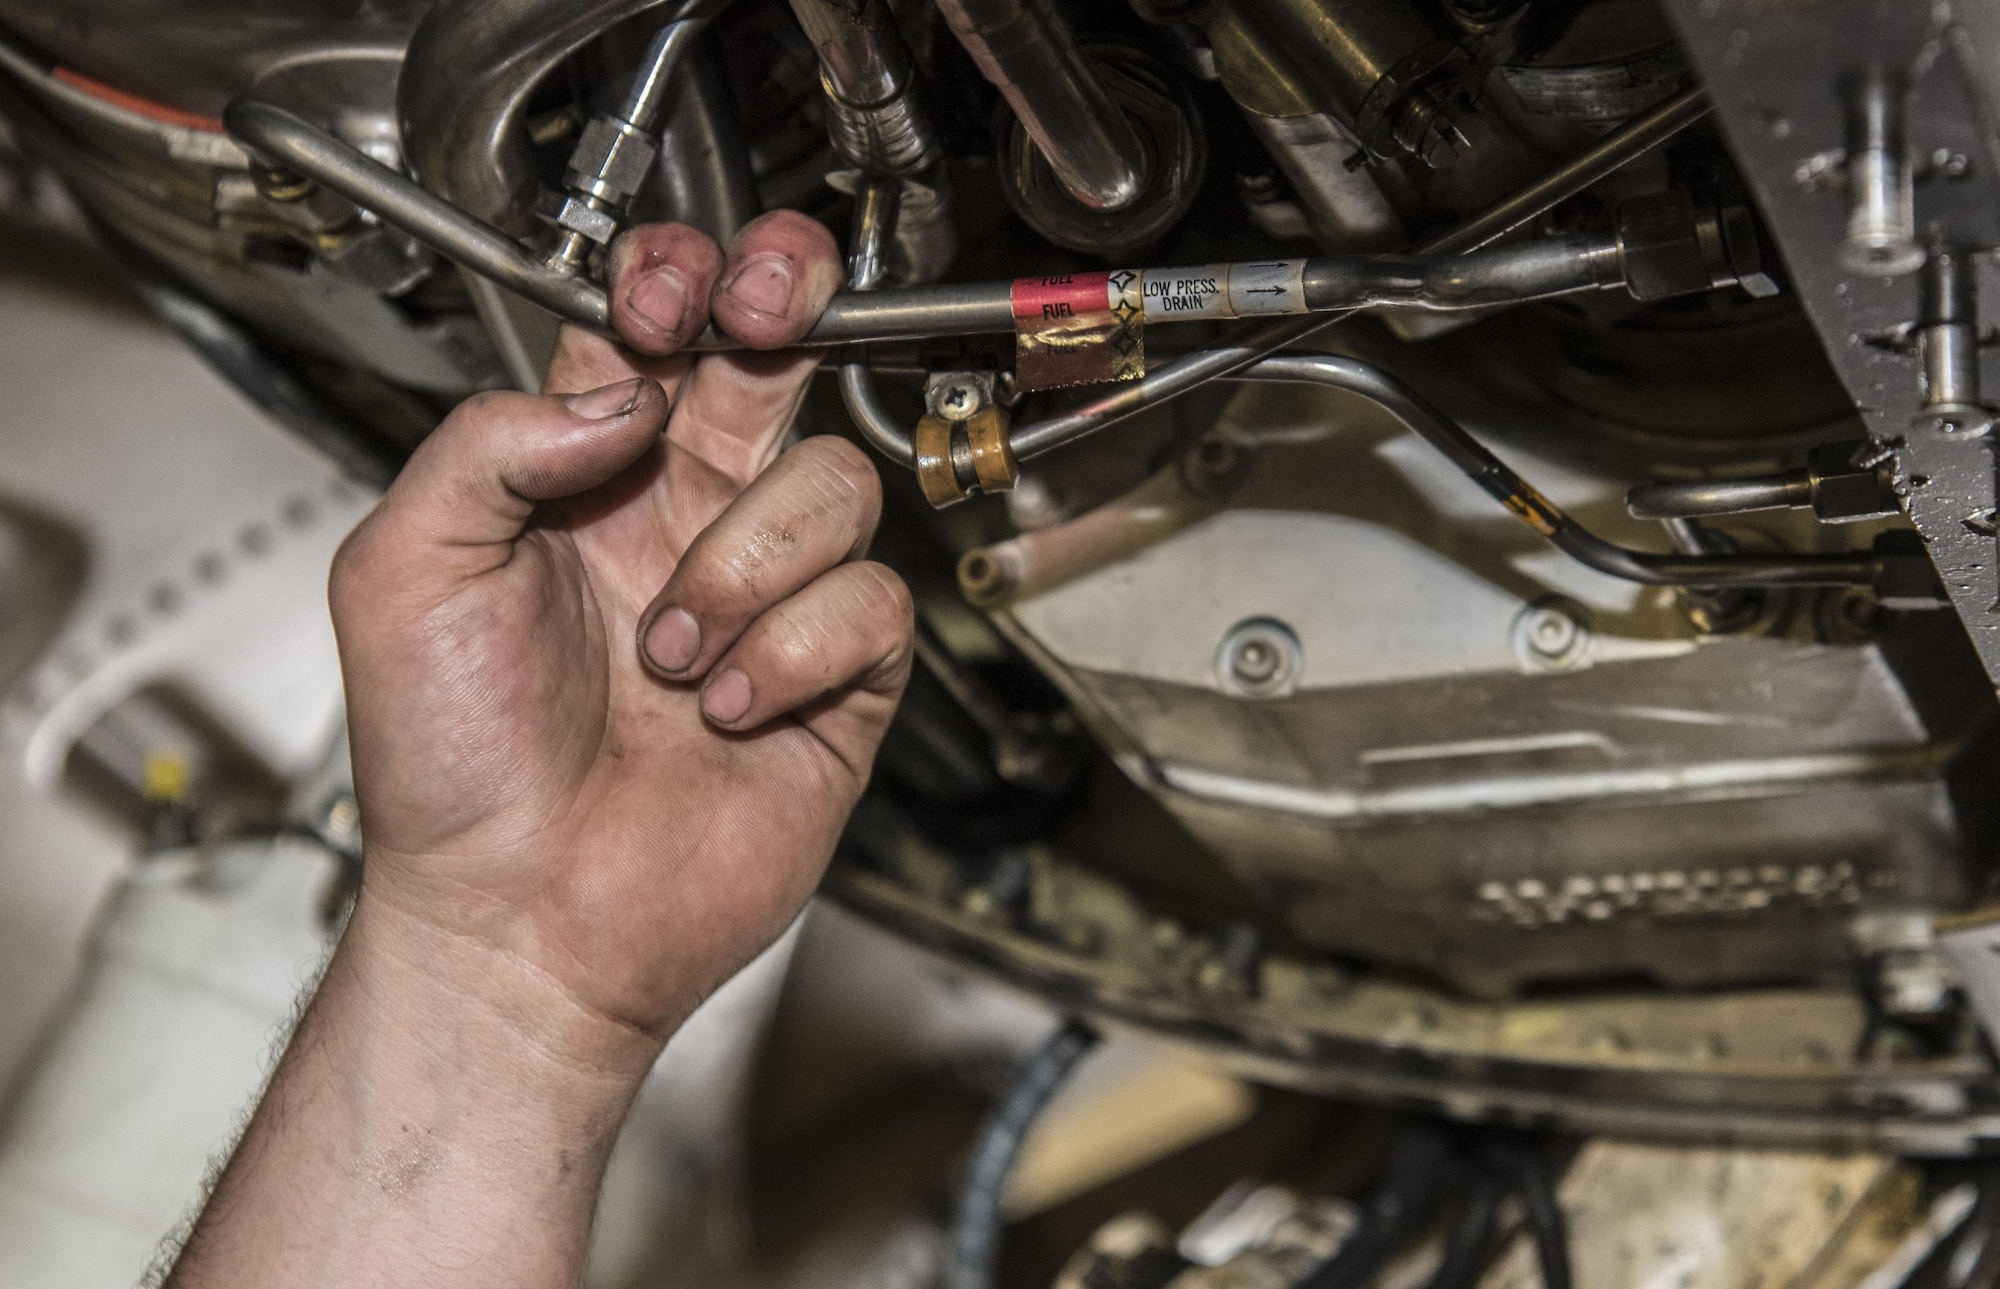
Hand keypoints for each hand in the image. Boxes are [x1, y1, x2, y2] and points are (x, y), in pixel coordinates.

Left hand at [330, 210, 912, 1051]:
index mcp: (584, 481)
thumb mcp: (403, 572)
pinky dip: (796, 650)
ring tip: (671, 650)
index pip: (653, 333)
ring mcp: (768, 597)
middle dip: (786, 300)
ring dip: (748, 561)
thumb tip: (619, 391)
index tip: (662, 301)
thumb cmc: (450, 768)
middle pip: (778, 360)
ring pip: (834, 484)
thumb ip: (490, 444)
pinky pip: (870, 605)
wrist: (520, 921)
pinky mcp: (835, 681)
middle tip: (769, 307)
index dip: (673, 284)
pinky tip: (727, 708)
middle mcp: (686, 521)